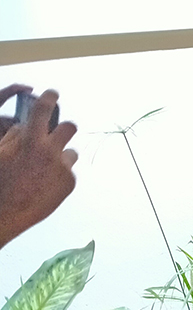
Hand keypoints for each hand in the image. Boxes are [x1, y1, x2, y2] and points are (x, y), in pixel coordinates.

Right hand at [0, 89, 77, 248]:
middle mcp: (50, 151)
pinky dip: (58, 176)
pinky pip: (68, 172)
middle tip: (53, 135)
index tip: (53, 94)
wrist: (3, 216)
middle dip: (62, 129)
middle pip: (69, 128)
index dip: (49, 98)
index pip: (44, 109)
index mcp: (30, 140)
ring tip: (41, 170)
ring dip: (59, 156)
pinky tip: (43, 185)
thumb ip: (13, 137)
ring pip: (70, 152)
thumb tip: (24, 127)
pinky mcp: (69, 183)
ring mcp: (62, 168)